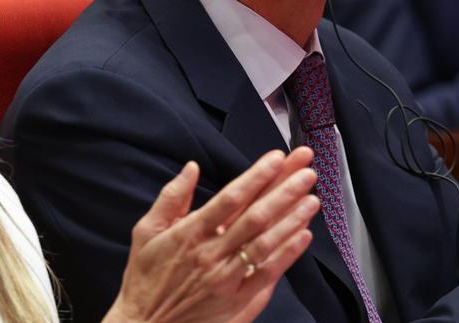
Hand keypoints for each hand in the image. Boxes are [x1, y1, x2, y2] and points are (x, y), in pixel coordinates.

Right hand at [104, 148, 319, 322]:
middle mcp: (211, 254)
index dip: (257, 176)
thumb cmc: (146, 278)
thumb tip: (191, 168)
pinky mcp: (236, 299)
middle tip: (306, 172)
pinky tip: (304, 236)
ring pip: (265, 244)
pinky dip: (287, 255)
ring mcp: (226, 278)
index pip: (230, 198)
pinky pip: (266, 275)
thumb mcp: (146, 231)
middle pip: (255, 217)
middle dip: (284, 191)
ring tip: (312, 199)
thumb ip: (171, 197)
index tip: (277, 158)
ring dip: (291, 220)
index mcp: (190, 233)